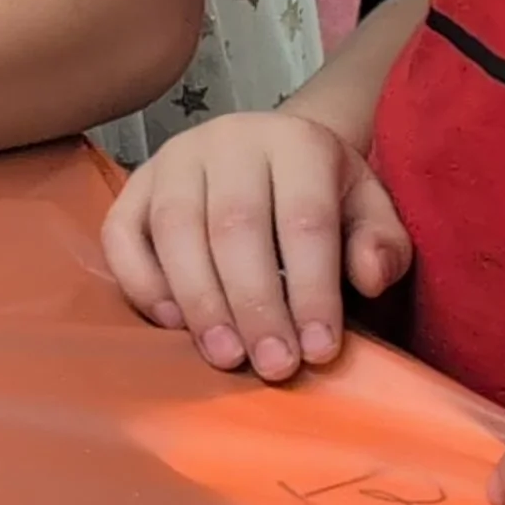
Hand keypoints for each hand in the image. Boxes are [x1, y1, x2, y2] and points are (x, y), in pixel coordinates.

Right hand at [102, 110, 411, 377]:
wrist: (271, 158)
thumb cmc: (325, 198)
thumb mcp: (370, 213)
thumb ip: (383, 245)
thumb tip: (367, 277)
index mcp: (297, 141)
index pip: (304, 218)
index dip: (312, 289)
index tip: (319, 351)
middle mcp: (230, 139)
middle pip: (235, 225)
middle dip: (255, 304)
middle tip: (272, 365)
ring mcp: (174, 158)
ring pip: (176, 229)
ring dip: (200, 301)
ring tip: (226, 356)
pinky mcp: (135, 184)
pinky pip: (122, 233)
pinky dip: (142, 282)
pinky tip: (173, 325)